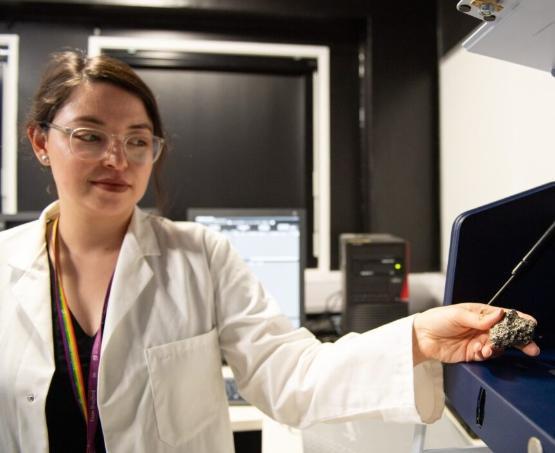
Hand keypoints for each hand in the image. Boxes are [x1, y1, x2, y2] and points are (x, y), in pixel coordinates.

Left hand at [412, 303, 539, 364]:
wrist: (421, 337)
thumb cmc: (436, 319)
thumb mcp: (457, 315)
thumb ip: (479, 318)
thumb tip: (498, 315)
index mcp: (479, 313)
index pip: (502, 315)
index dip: (517, 319)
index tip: (530, 323)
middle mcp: (481, 327)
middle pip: (505, 333)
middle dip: (518, 339)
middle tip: (529, 347)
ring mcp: (478, 340)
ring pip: (497, 345)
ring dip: (497, 347)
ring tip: (488, 348)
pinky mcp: (473, 353)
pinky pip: (487, 355)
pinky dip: (487, 354)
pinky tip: (481, 352)